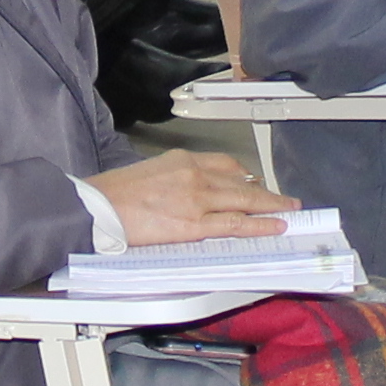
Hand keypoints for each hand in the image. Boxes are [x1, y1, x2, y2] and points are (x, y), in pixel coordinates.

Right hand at [88, 146, 291, 246]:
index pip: (226, 164)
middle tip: (285, 199)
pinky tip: (273, 226)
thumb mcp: (150, 171)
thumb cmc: (113, 193)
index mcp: (182, 159)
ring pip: (245, 202)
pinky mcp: (193, 224)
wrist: (98, 208)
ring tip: (288, 212)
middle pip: (241, 183)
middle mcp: (195, 175)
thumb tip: (191, 193)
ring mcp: (197, 199)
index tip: (256, 183)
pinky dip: (259, 225)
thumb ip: (176, 179)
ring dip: (271, 207)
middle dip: (267, 193)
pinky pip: (235, 224)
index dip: (247, 176)